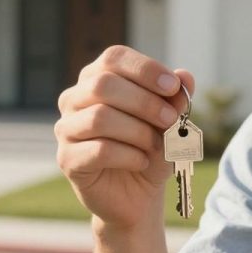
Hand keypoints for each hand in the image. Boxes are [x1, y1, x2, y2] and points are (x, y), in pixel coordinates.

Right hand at [55, 45, 194, 230]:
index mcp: (97, 77)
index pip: (113, 57)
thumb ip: (176, 97)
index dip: (145, 69)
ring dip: (138, 132)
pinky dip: (129, 155)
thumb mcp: (170, 121)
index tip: (173, 87)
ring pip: (99, 117)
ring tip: (156, 145)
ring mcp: (66, 128)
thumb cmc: (150, 148)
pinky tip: (142, 162)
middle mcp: (75, 98)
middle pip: (103, 85)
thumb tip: (185, 76)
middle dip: (144, 102)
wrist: (137, 194)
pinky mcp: (66, 159)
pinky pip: (98, 150)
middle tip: (170, 120)